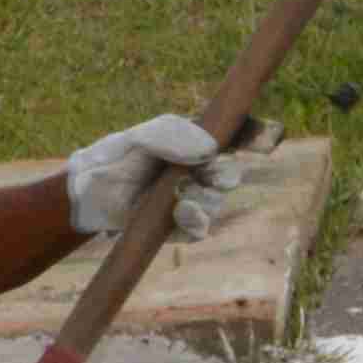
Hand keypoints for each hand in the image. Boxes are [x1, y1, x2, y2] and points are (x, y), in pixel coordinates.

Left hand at [63, 113, 241, 249]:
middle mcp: (198, 169)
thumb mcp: (141, 137)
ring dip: (205, 199)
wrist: (90, 196)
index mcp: (194, 140)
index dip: (255, 134)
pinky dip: (196, 221)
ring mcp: (192, 198)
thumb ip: (173, 135)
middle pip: (230, 173)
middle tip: (210, 174)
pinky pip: (201, 228)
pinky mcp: (181, 226)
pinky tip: (181, 214)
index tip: (272, 135)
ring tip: (181, 198)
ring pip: (217, 201)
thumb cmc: (117, 157)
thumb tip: (210, 147)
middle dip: (225, 174)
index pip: (234, 135)